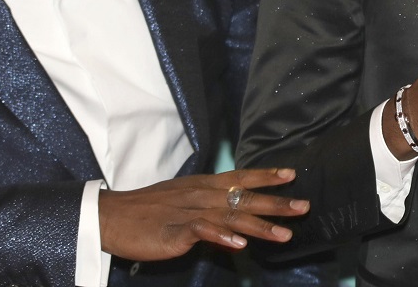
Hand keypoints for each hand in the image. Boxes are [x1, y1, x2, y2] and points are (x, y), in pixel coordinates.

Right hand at [97, 167, 308, 260]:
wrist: (113, 217)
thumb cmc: (149, 210)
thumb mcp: (183, 203)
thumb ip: (212, 212)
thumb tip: (238, 228)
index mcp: (203, 186)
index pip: (240, 177)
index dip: (266, 176)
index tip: (292, 175)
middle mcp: (200, 195)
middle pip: (243, 197)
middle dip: (275, 202)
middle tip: (304, 206)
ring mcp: (188, 212)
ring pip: (230, 215)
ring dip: (259, 224)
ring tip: (284, 233)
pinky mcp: (175, 230)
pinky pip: (202, 231)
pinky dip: (221, 236)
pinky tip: (239, 244)